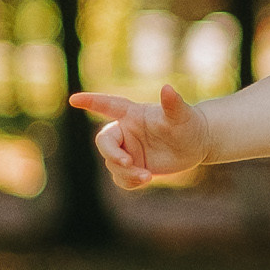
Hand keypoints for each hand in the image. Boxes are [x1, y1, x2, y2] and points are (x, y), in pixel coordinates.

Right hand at [69, 81, 209, 187]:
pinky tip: (145, 180)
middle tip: (128, 162)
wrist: (195, 144)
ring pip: (112, 164)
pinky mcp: (132, 167)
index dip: (91, 102)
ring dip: (126, 172)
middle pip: (104, 143)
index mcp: (132, 114)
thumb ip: (172, 103)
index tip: (74, 99)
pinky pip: (120, 178)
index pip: (108, 105)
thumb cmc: (188, 123)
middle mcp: (126, 131)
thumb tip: (168, 88)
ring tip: (147, 176)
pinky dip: (129, 181)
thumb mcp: (181, 115)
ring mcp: (127, 150)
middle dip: (112, 154)